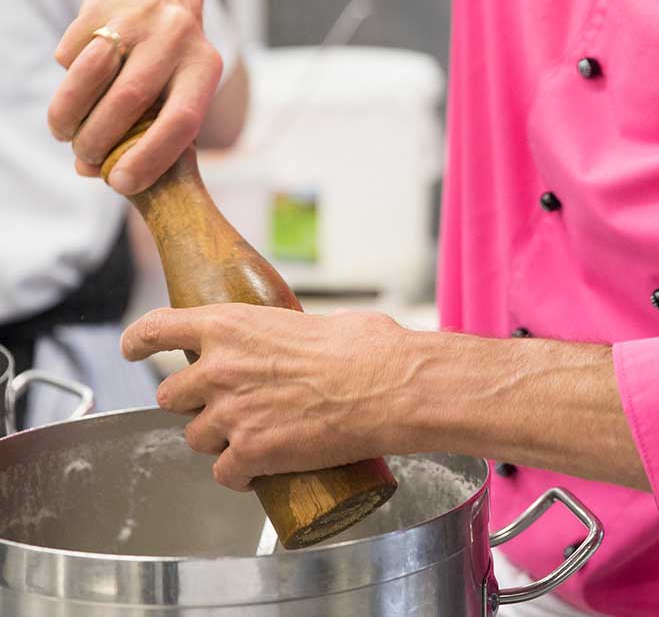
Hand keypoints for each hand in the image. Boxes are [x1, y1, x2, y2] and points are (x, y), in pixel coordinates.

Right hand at [46, 0, 214, 194]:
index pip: (181, 120)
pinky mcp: (101, 7)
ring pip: (93, 77)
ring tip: (66, 135)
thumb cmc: (169, 61)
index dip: (150, 157)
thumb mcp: (177, 90)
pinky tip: (77, 85)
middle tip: (85, 159)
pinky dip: (68, 82)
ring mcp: (138, 20)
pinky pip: (72, 56)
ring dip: (71, 115)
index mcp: (205, 68)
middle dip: (100, 140)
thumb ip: (146, 133)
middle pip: (130, 100)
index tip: (120, 183)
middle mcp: (177, 40)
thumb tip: (90, 171)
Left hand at [121, 305, 410, 490]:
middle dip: (193, 402)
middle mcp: (218, 369)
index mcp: (230, 325)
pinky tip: (262, 468)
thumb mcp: (312, 322)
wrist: (386, 386)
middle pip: (171, 394)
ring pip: (195, 438)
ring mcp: (229, 414)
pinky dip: (240, 474)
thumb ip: (284, 335)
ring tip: (254, 436)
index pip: (158, 328)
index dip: (138, 341)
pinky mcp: (248, 453)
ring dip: (217, 439)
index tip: (132, 348)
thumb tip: (296, 344)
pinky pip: (224, 474)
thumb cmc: (364, 348)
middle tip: (225, 403)